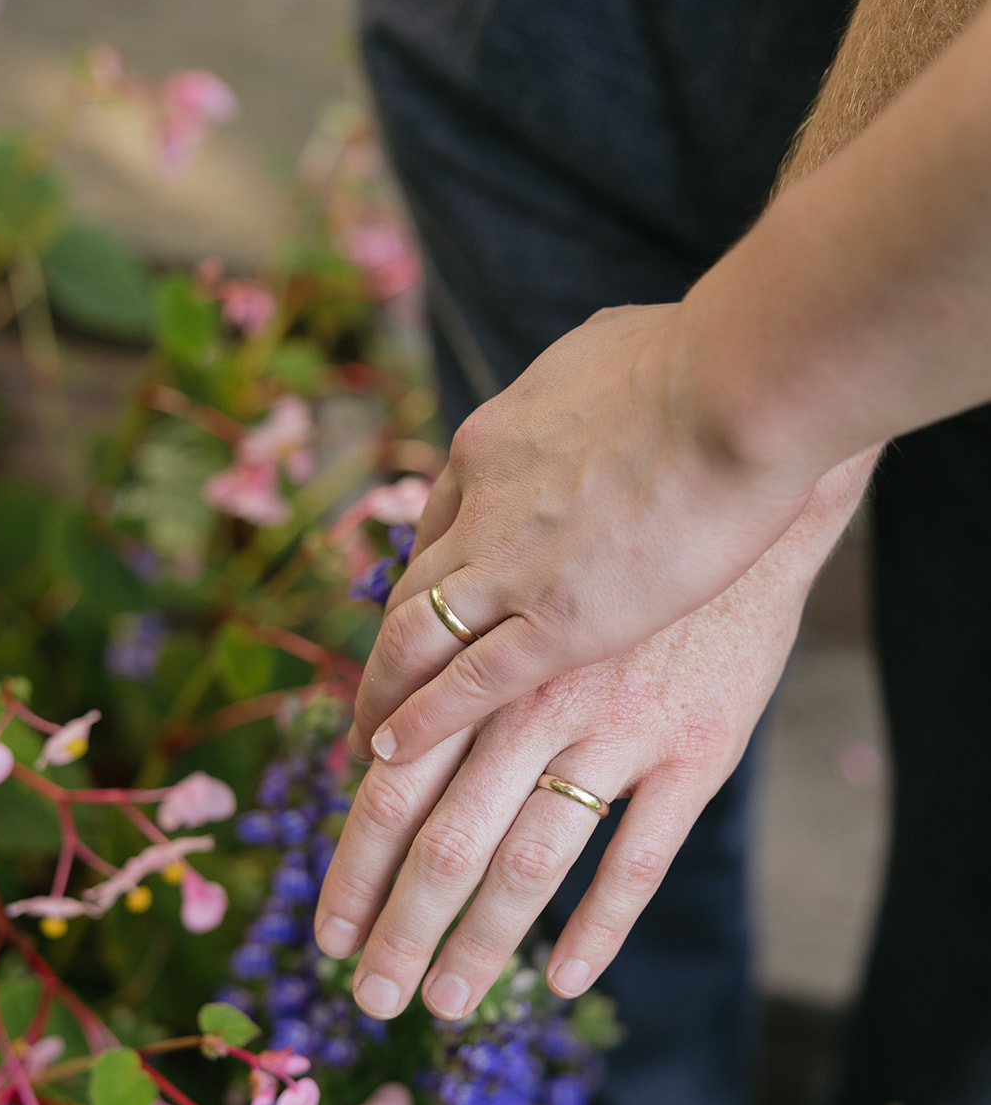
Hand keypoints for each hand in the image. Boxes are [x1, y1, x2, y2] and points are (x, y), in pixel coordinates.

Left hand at [318, 451, 873, 1016]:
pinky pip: (639, 861)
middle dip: (400, 930)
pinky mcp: (696, 752)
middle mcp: (535, 705)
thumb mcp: (508, 580)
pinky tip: (561, 978)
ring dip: (480, 945)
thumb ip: (446, 663)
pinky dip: (598, 928)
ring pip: (530, 864)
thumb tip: (372, 738)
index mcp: (480, 668)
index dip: (354, 870)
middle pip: (446, 843)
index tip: (328, 932)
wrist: (730, 486)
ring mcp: (618, 731)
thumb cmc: (605, 543)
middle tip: (368, 996)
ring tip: (445, 1003)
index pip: (393, 790)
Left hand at [348, 302, 817, 763]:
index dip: (428, 577)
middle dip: (387, 650)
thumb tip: (594, 385)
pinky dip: (421, 721)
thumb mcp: (607, 351)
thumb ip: (584, 390)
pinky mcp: (559, 622)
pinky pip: (466, 684)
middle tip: (374, 693)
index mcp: (491, 442)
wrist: (739, 386)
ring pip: (414, 642)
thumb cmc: (705, 360)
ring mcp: (512, 566)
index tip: (426, 613)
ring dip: (383, 696)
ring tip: (365, 745)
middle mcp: (480, 507)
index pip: (436, 523)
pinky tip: (390, 753)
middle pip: (409, 591)